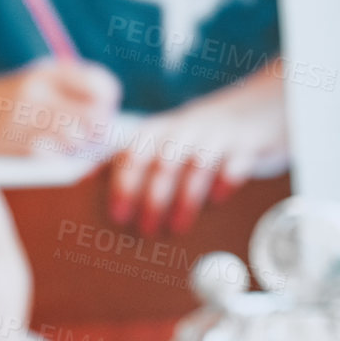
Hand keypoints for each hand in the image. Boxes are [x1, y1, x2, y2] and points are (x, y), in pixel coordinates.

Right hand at [0, 60, 120, 155]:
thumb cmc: (4, 99)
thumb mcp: (36, 81)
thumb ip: (70, 90)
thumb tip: (108, 115)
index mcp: (48, 72)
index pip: (102, 86)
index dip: (107, 101)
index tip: (99, 108)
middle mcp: (39, 92)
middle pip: (95, 117)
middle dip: (97, 129)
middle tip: (88, 133)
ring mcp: (28, 120)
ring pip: (78, 140)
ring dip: (78, 146)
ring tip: (65, 143)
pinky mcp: (18, 146)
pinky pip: (57, 157)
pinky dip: (57, 158)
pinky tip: (45, 152)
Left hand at [109, 63, 288, 236]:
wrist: (254, 109)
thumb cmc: (194, 136)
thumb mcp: (158, 140)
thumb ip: (125, 158)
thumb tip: (85, 179)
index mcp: (157, 132)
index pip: (133, 155)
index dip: (123, 186)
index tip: (117, 215)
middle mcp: (184, 131)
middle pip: (163, 164)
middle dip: (152, 199)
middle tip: (146, 231)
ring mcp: (217, 136)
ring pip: (197, 166)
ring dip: (185, 199)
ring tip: (177, 227)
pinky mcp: (247, 144)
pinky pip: (236, 162)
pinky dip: (226, 181)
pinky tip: (218, 200)